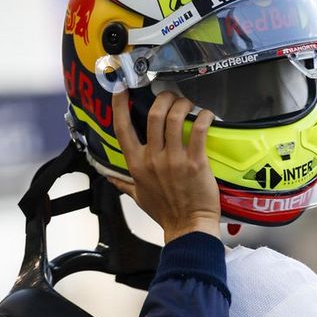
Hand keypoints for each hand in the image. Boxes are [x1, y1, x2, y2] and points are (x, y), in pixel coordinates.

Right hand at [109, 90, 220, 243]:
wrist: (188, 228)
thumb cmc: (165, 214)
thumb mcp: (138, 197)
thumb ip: (123, 183)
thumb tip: (109, 176)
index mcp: (136, 165)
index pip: (122, 128)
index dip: (119, 104)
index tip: (121, 87)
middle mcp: (153, 159)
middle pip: (154, 114)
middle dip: (164, 98)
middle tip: (171, 97)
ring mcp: (174, 160)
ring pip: (175, 117)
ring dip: (183, 104)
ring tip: (188, 104)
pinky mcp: (195, 163)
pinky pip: (198, 130)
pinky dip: (204, 117)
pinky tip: (207, 115)